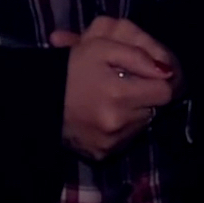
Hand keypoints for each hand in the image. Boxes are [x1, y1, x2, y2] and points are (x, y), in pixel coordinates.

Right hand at [51, 16, 179, 160]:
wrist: (37, 100)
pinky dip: (119, 128)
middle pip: (154, 109)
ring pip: (140, 125)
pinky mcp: (102, 154)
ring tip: (109, 99)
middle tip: (121, 84)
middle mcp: (119, 122)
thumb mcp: (101, 48)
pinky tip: (102, 115)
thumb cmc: (70, 68)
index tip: (145, 76)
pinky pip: (125, 140)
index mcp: (120, 94)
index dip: (157, 81)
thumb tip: (166, 71)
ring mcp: (111, 142)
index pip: (165, 92)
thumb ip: (137, 56)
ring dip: (132, 112)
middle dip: (143, 96)